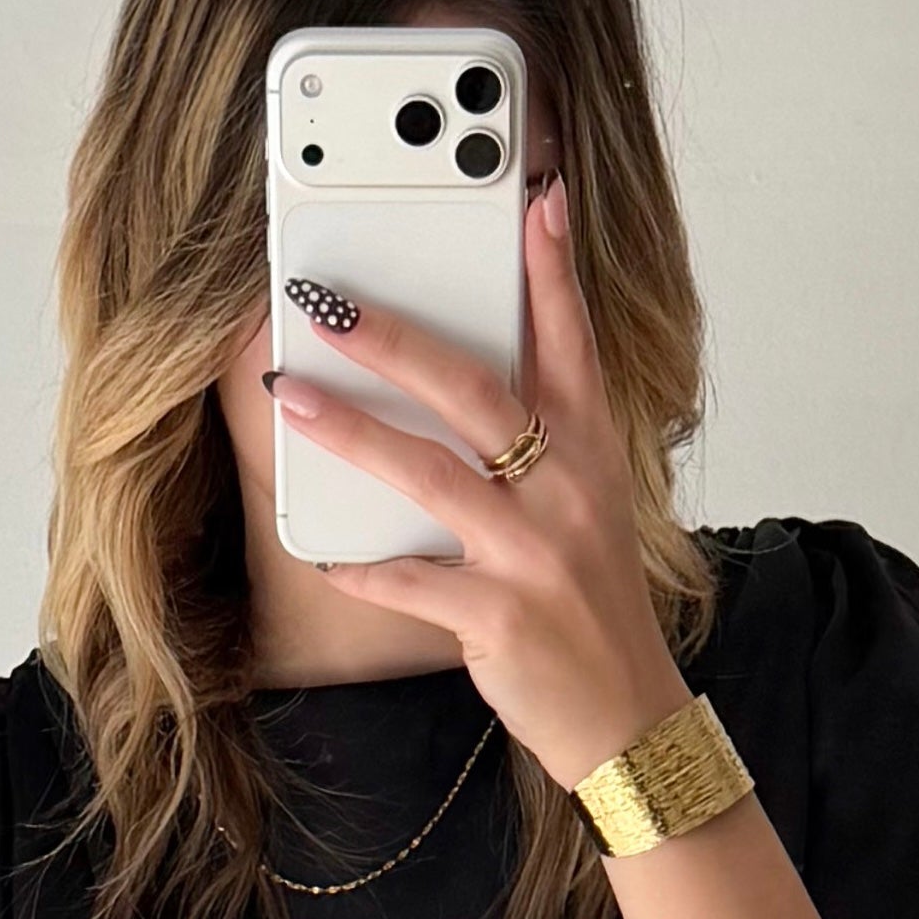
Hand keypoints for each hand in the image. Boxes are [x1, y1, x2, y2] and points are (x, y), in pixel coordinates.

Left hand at [264, 177, 688, 788]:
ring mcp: (534, 555)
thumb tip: (461, 381)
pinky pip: (411, 583)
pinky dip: (362, 567)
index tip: (535, 199)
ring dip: (352, 433)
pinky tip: (322, 553)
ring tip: (290, 397)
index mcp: (591, 454)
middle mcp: (566, 492)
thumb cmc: (591, 608)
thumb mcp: (588, 510)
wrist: (627, 719)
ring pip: (432, 475)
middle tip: (329, 301)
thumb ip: (541, 442)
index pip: (574, 343)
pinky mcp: (500, 618)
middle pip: (476, 393)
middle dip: (397, 340)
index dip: (553, 270)